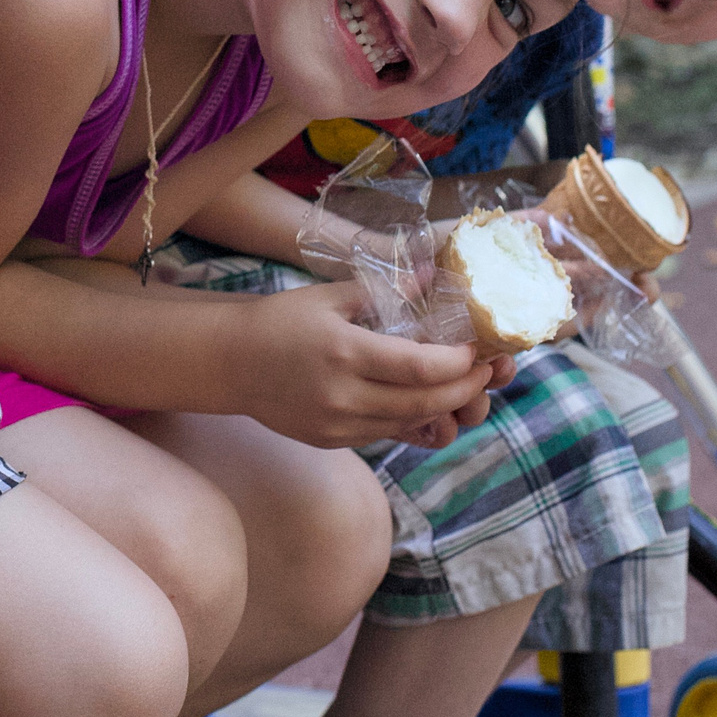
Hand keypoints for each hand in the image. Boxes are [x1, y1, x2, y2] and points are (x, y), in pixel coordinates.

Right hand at [224, 279, 497, 448]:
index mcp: (345, 352)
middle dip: (465, 388)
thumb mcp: (328, 296)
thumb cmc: (279, 321)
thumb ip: (382, 290)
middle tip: (485, 371)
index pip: (421, 367)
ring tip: (462, 386)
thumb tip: (431, 275)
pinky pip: (387, 433)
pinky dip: (413, 418)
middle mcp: (344, 396)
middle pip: (425, 402)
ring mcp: (338, 424)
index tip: (476, 348)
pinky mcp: (333, 440)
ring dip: (445, 407)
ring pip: (411, 423)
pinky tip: (425, 401)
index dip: (458, 362)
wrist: (231, 363)